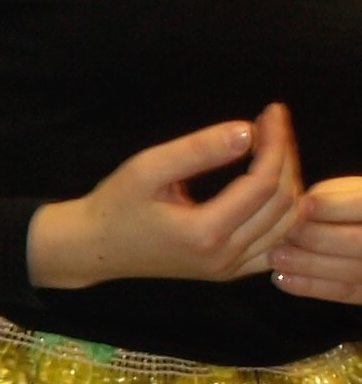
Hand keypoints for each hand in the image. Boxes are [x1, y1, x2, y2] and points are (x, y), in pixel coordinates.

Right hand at [27, 103, 301, 292]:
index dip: (275, 143)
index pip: (263, 184)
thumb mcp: (147, 168)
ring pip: (287, 223)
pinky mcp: (230, 271)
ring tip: (271, 149)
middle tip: (271, 124)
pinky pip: (277, 242)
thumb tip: (247, 130)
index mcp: (204, 233)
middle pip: (283, 202)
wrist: (95, 247)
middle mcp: (224, 257)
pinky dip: (285, 212)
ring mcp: (229, 269)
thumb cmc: (116, 205)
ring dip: (288, 180)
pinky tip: (273, 185)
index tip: (270, 112)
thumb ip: (197, 150)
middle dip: (285, 156)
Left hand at [270, 175, 361, 304]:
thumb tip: (296, 212)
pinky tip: (281, 278)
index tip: (302, 206)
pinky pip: (342, 292)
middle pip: (357, 242)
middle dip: (316, 238)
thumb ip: (327, 198)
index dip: (332, 208)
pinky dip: (309, 287)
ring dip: (307, 265)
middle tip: (285, 234)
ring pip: (349, 271)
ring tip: (275, 256)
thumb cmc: (349, 205)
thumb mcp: (347, 191)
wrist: (359, 231)